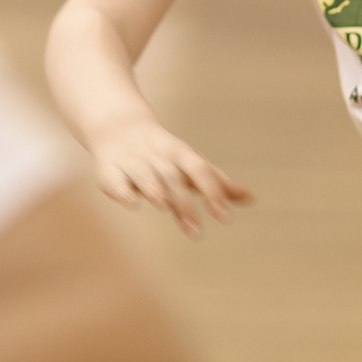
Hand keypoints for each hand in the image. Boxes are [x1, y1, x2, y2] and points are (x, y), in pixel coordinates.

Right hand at [89, 118, 251, 237]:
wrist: (119, 129)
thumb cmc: (164, 154)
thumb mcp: (190, 164)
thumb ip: (217, 183)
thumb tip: (251, 198)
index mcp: (180, 154)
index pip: (200, 170)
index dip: (212, 192)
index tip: (224, 217)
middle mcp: (157, 157)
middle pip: (173, 178)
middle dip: (183, 203)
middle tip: (196, 232)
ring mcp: (133, 162)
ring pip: (145, 175)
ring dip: (154, 188)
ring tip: (164, 205)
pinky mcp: (109, 171)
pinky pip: (115, 179)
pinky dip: (122, 190)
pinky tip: (131, 202)